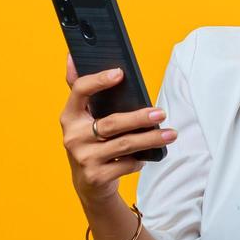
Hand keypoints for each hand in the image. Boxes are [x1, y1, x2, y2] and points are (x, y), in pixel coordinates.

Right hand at [60, 53, 177, 203]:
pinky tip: (148, 155)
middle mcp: (73, 137)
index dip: (98, 81)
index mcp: (69, 116)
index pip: (79, 91)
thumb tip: (73, 56)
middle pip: (111, 123)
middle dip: (139, 118)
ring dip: (151, 139)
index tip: (120, 73)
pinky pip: (126, 164)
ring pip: (124, 145)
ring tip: (170, 134)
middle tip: (161, 112)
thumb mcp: (81, 118)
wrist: (88, 183)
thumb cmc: (90, 142)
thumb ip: (80, 89)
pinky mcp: (96, 177)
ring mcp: (84, 158)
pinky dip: (140, 160)